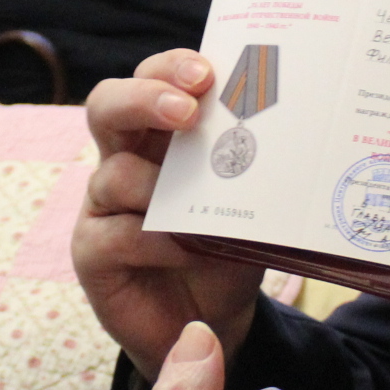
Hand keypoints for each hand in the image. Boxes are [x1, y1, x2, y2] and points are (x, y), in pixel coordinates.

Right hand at [73, 50, 265, 376]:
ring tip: (202, 217)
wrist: (207, 323)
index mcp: (161, 135)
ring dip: (163, 190)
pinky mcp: (92, 251)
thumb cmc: (226, 250)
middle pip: (107, 104)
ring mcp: (103, 205)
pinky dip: (156, 242)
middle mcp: (125, 159)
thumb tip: (297, 133)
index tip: (207, 73)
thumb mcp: (248, 204)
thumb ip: (254, 169)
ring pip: (113, 174)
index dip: (172, 67)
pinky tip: (188, 253)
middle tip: (188, 110)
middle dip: (144, 97)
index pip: (154, 79)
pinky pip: (115, 233)